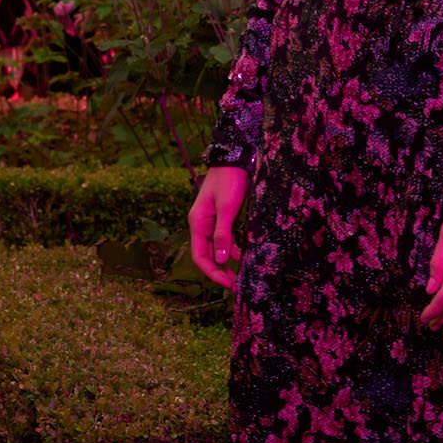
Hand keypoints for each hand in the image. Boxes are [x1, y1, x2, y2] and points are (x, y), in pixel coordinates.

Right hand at [188, 164, 249, 289]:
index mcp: (198, 223)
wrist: (235, 157)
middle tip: (236, 285)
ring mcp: (212, 221)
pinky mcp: (223, 217)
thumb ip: (223, 234)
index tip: (228, 284)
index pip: (200, 257)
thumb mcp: (227, 208)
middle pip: (208, 255)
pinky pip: (226, 239)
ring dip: (228, 262)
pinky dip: (234, 249)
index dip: (213, 273)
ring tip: (242, 275)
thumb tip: (222, 259)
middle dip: (220, 271)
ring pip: (218, 248)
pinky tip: (245, 256)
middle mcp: (202, 225)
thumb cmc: (229, 180)